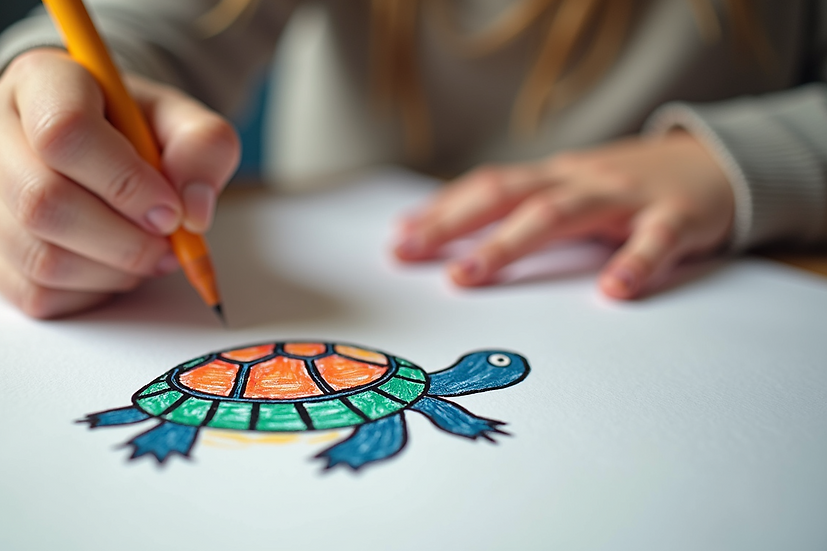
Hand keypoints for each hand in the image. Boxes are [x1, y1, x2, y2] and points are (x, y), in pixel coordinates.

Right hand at [0, 48, 239, 317]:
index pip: (64, 133)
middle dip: (123, 240)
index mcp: (38, 80)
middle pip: (43, 203)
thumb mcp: (180, 120)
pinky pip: (33, 293)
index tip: (170, 209)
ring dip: (111, 272)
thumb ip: (204, 148)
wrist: (88, 141)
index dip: (125, 183)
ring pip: (39, 257)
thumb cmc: (131, 128)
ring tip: (147, 256)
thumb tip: (194, 211)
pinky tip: (113, 269)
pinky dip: (88, 294)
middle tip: (166, 244)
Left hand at [394, 133, 733, 298]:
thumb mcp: (571, 193)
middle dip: (454, 225)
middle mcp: (579, 181)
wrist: (718, 163)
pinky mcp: (677, 216)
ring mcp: (625, 196)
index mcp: (553, 179)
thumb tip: (448, 228)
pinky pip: (654, 239)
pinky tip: (614, 290)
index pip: (486, 189)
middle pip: (508, 196)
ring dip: (511, 242)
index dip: (440, 211)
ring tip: (471, 275)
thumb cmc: (629, 189)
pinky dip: (635, 262)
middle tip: (410, 254)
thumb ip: (521, 210)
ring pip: (562, 213)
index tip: (396, 241)